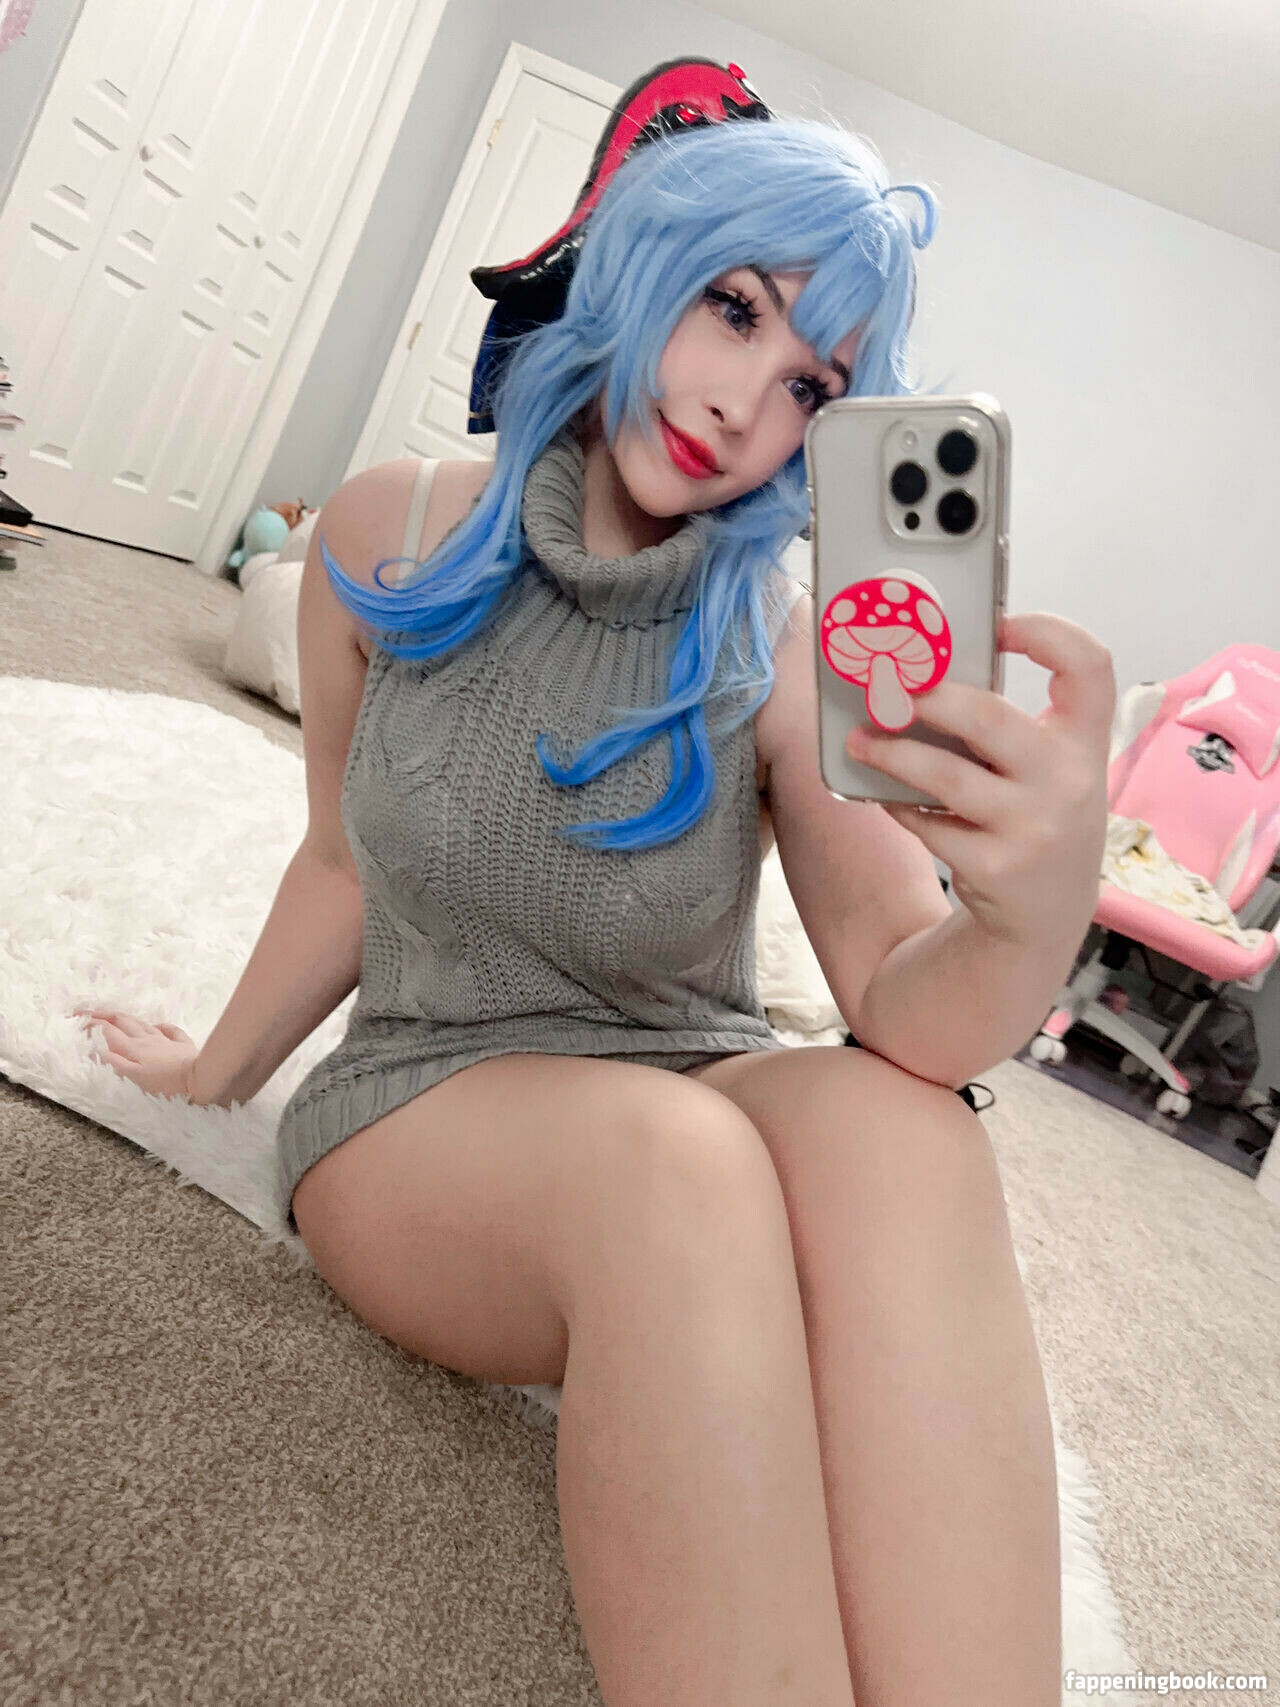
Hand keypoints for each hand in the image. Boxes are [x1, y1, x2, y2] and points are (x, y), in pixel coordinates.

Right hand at [71, 1008, 198, 1101]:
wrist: (200, 1080)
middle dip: (103, 1015)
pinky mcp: (183, 1045)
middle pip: (123, 1021)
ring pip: (143, 1024)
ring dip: (126, 1019)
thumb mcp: (134, 1076)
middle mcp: (148, 1040)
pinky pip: (170, 1031)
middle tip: (88, 1012)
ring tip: (114, 1016)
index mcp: (134, 1048)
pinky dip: (159, 1027)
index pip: (108, 1031)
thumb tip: (94, 1047)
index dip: (91, 1024)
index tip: (76, 1019)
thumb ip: (114, 1061)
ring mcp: (166, 1041)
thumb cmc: (166, 1083)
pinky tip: (157, 1026)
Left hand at [844, 611, 1114, 948]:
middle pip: (988, 716)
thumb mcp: (1051, 769)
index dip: (1044, 632)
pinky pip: (928, 823)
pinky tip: (883, 792)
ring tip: (858, 740)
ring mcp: (1034, 827)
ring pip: (945, 774)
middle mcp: (1068, 781)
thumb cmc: (1037, 816)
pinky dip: (898, 804)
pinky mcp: (995, 867)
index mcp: (1085, 741)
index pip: (1089, 665)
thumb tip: (923, 673)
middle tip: (888, 689)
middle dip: (927, 697)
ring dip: (890, 752)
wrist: (1047, 913)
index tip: (996, 625)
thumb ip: (1013, 725)